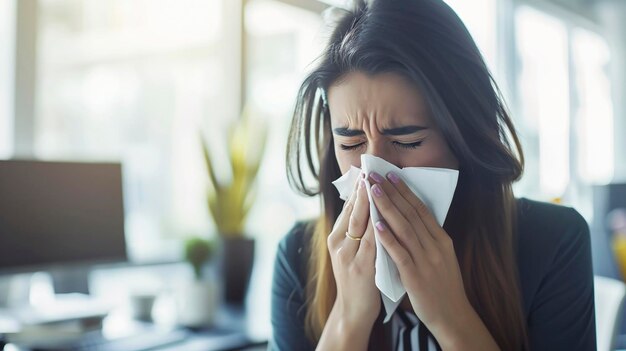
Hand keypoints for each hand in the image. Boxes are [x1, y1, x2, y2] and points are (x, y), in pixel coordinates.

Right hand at [326, 176, 380, 326]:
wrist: (353, 312)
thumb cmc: (356, 280)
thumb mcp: (351, 253)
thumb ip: (357, 231)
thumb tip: (365, 205)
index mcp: (336, 239)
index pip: (348, 208)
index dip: (357, 190)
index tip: (366, 171)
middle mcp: (338, 245)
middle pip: (352, 212)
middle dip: (362, 191)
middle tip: (371, 172)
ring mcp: (348, 257)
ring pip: (360, 224)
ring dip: (370, 204)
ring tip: (378, 186)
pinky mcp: (360, 269)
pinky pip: (371, 243)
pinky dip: (378, 227)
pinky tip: (385, 216)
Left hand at [367, 171, 470, 336]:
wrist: (453, 316)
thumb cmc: (444, 288)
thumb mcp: (442, 258)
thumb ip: (429, 240)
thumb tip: (415, 220)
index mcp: (442, 240)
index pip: (421, 209)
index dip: (405, 191)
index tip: (391, 175)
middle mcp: (435, 246)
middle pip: (411, 213)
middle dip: (392, 192)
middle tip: (376, 175)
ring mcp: (426, 260)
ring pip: (404, 228)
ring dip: (387, 207)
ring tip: (373, 190)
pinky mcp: (415, 276)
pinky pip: (400, 252)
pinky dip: (388, 237)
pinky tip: (376, 224)